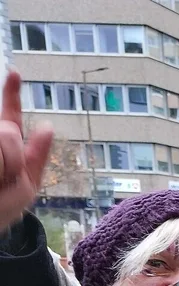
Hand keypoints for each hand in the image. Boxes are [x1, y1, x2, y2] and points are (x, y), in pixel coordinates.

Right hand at [0, 71, 53, 231]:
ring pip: (2, 137)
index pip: (10, 119)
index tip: (14, 72)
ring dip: (3, 166)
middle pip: (7, 131)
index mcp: (5, 151)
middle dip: (12, 158)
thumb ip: (33, 158)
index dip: (12, 95)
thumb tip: (46, 126)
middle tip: (4, 180)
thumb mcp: (22, 191)